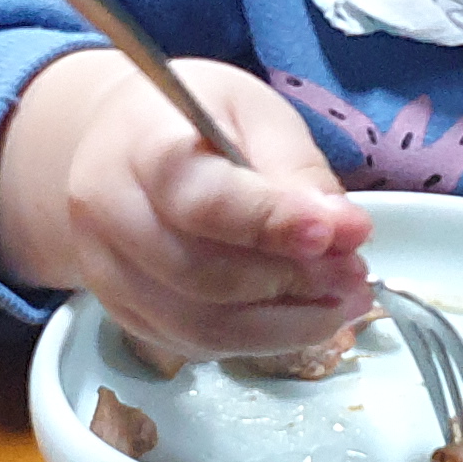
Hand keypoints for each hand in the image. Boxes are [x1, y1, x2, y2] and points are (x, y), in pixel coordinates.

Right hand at [0, 48, 372, 359]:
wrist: (124, 145)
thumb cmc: (199, 122)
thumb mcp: (256, 115)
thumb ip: (298, 172)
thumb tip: (346, 233)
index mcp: (140, 145)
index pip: (201, 198)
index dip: (272, 224)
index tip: (340, 233)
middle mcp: (108, 213)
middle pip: (199, 275)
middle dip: (292, 284)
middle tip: (355, 275)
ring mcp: (107, 272)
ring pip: (198, 327)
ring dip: (285, 327)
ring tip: (343, 302)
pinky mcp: (121, 314)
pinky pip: (194, 346)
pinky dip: (259, 341)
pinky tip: (301, 316)